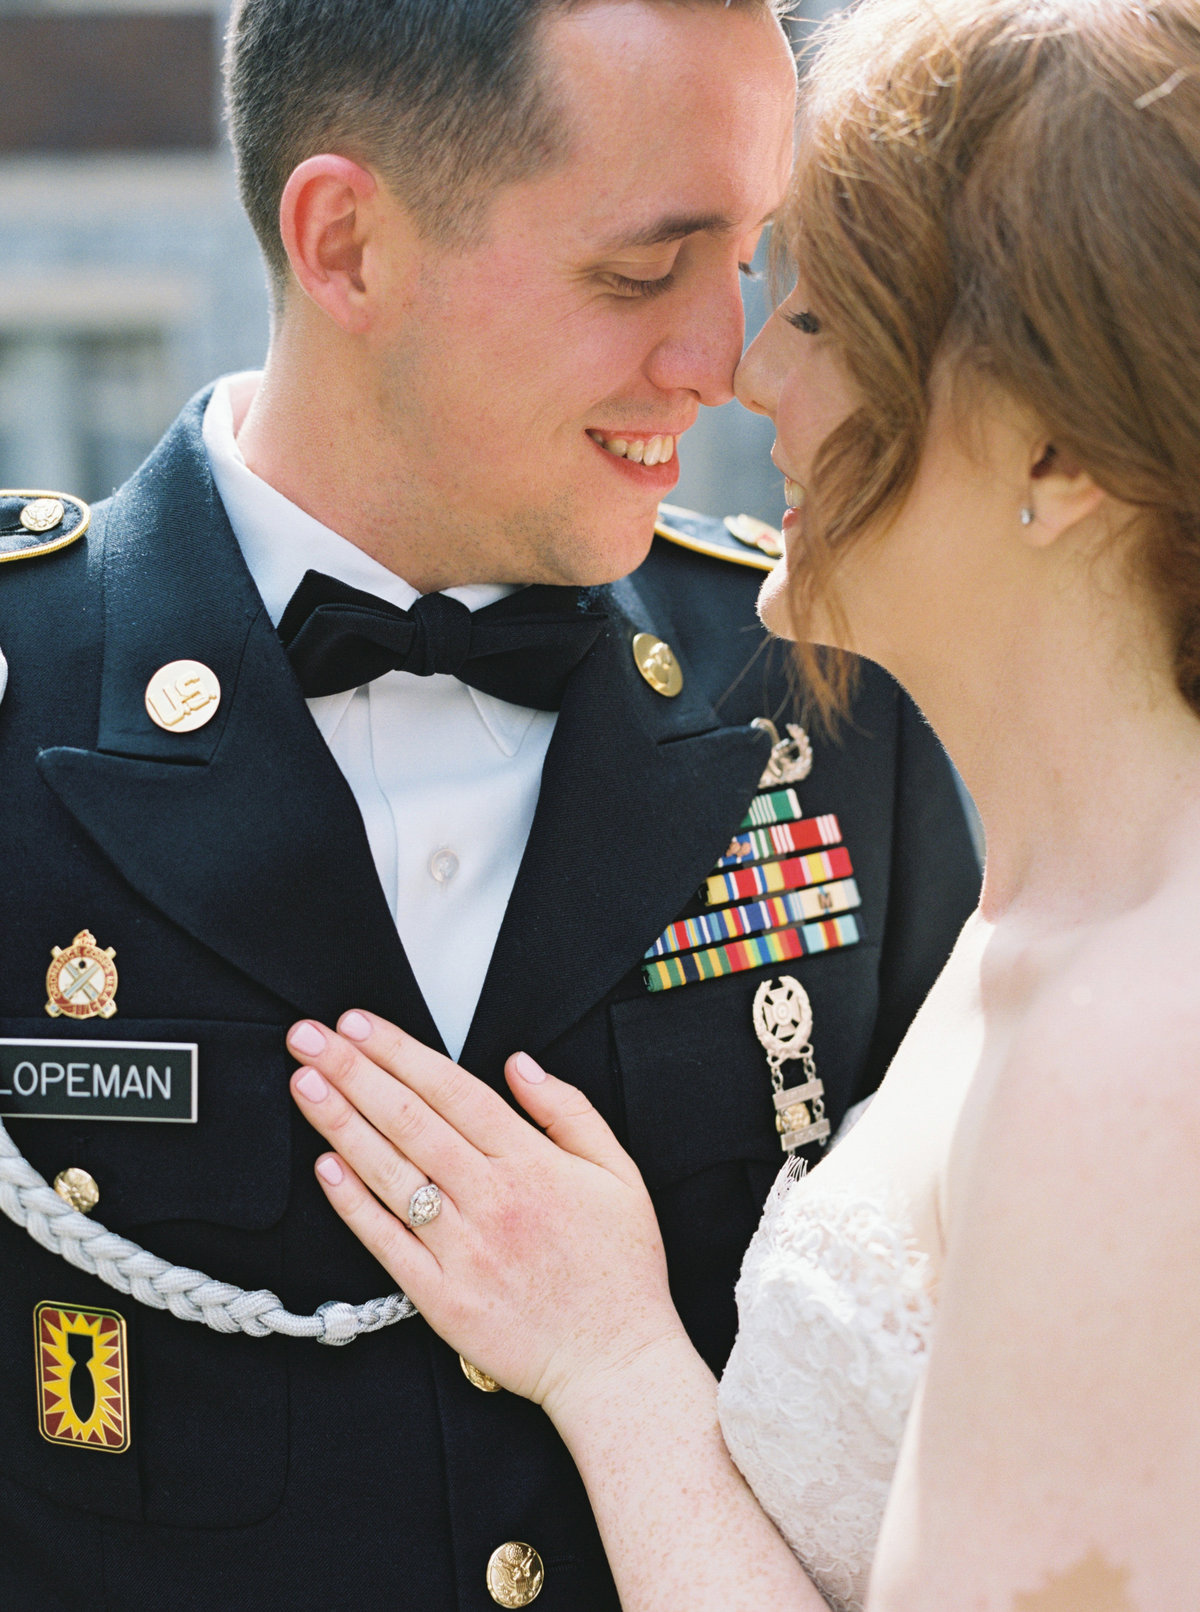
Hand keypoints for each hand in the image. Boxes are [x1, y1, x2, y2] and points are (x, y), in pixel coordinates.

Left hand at [286, 1011, 687, 1416]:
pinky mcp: (441, 1300)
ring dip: (341, 1124)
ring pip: (390, 1174)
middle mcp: (492, 1200)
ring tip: (305, 1084)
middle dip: (354, 1071)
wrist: (618, 1364)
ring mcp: (463, 1251)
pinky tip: (325, 1166)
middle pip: (410, 1121)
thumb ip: (568, 1111)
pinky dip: (353, 1204)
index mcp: (532, 1164)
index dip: (400, 1052)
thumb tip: (518, 1065)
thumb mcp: (619, 1173)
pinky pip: (387, 1244)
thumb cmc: (621, 1270)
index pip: (452, 1091)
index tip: (359, 1024)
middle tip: (310, 1037)